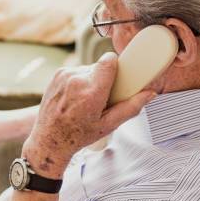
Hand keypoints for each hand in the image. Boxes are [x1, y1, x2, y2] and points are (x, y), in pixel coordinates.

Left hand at [22, 52, 156, 178]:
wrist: (49, 140)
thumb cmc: (78, 135)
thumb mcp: (108, 125)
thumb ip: (130, 108)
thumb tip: (149, 94)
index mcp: (91, 92)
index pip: (109, 60)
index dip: (115, 67)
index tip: (116, 77)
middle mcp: (76, 80)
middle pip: (100, 67)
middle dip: (103, 80)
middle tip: (100, 98)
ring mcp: (64, 75)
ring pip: (87, 69)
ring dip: (90, 81)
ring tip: (85, 101)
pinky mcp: (57, 75)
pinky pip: (75, 72)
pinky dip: (78, 82)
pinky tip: (74, 99)